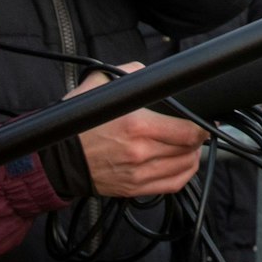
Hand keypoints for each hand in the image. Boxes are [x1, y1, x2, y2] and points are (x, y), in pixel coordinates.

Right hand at [70, 64, 207, 197]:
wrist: (57, 158)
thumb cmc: (78, 123)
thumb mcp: (101, 85)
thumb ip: (132, 72)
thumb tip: (155, 74)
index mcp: (137, 125)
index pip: (187, 130)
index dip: (201, 125)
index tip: (203, 119)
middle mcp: (141, 152)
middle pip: (189, 148)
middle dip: (197, 137)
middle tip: (196, 128)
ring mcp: (139, 174)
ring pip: (185, 167)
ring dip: (193, 154)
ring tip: (190, 144)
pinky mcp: (134, 189)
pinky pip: (172, 185)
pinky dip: (185, 173)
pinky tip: (184, 162)